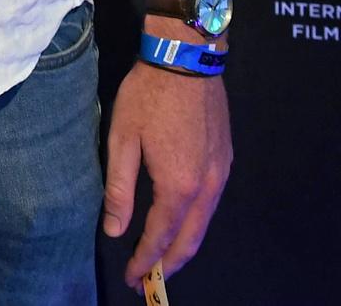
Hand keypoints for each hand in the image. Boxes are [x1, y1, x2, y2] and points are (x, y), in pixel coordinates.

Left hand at [101, 58, 231, 286]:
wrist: (186, 58)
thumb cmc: (148, 96)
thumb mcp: (122, 139)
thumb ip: (119, 188)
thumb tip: (114, 229)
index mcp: (178, 185)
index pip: (160, 237)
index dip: (144, 261)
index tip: (131, 278)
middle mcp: (206, 187)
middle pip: (190, 241)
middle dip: (168, 265)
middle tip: (147, 281)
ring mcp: (221, 174)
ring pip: (204, 225)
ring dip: (184, 247)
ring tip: (161, 260)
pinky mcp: (226, 160)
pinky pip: (211, 205)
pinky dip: (196, 224)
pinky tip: (181, 224)